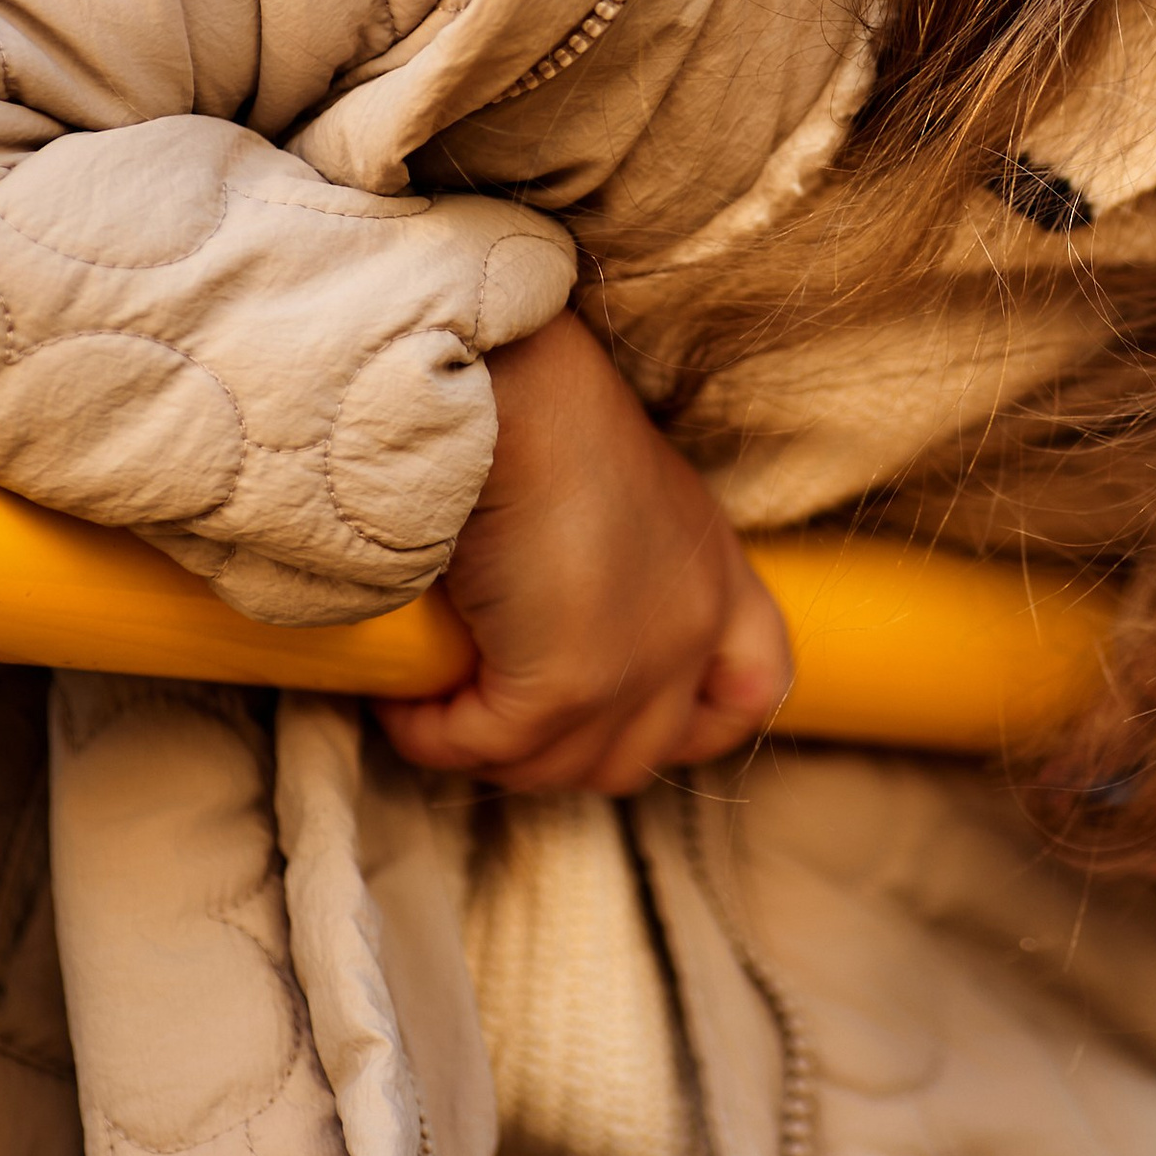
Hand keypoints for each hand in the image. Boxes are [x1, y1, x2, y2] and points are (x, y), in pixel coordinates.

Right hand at [376, 308, 791, 792]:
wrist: (513, 388)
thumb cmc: (542, 414)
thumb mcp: (612, 498)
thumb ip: (615, 573)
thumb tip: (534, 638)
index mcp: (716, 574)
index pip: (753, 693)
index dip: (692, 727)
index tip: (610, 715)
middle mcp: (696, 627)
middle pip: (633, 756)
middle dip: (551, 749)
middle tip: (479, 704)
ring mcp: (640, 665)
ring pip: (553, 766)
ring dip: (481, 745)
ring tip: (430, 698)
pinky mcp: (568, 684)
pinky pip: (485, 745)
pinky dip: (432, 732)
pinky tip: (403, 698)